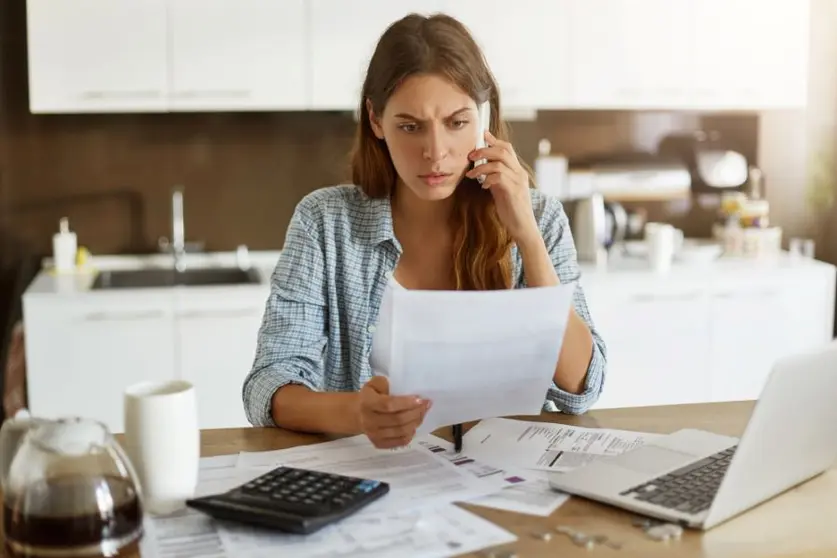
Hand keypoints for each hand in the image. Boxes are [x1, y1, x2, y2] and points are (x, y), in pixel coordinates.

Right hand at [358, 376, 430, 448]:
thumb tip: (405, 389)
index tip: (420, 399)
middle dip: (416, 412)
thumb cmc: (371, 395)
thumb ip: (387, 383)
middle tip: (426, 404)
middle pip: (398, 420)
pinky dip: (411, 433)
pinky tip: (415, 424)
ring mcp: (373, 435)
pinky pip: (400, 441)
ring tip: (423, 412)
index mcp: (367, 403)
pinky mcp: (379, 444)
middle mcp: (368, 421)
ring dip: (416, 421)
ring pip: (401, 431)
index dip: (406, 403)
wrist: (358, 413)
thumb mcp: (375, 383)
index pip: (388, 405)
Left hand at [466, 130, 540, 244]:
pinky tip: (483, 186)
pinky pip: (499, 177)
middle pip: (503, 151)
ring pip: (499, 163)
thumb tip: (482, 169)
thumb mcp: (502, 190)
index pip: (508, 148)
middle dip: (484, 150)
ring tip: (471, 174)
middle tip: (470, 156)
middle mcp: (519, 173)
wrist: (523, 228)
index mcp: (517, 171)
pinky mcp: (514, 192)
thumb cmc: (511, 210)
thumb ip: (495, 178)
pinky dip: (488, 178)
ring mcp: (518, 182)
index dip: (494, 140)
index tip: (482, 135)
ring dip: (481, 166)